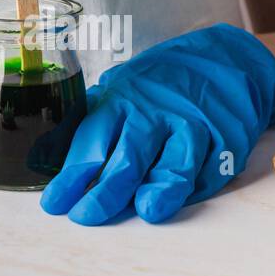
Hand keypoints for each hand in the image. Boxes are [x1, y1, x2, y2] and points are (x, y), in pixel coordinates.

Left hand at [40, 24, 274, 224]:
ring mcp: (194, 125)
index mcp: (122, 100)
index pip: (91, 141)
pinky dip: (197, 187)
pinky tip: (181, 201)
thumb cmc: (161, 82)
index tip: (55, 203)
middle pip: (129, 155)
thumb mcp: (121, 88)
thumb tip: (47, 157)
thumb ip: (93, 120)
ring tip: (147, 210)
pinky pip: (211, 168)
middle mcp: (156, 113)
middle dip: (106, 190)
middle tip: (85, 216)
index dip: (72, 175)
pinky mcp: (227, 139)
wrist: (225, 59)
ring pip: (177, 160)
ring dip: (163, 187)